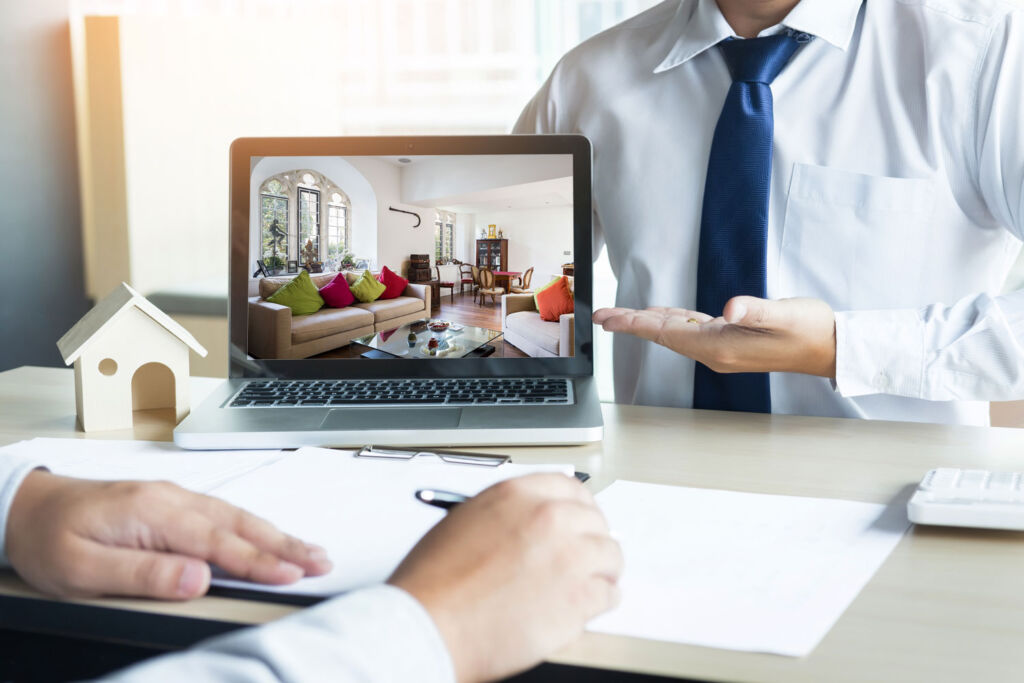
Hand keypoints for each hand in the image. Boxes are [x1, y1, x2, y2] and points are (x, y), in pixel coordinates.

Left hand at [5, 471, 331, 599]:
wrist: (26, 506)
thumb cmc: (49, 538)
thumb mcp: (83, 569)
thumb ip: (144, 574)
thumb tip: (197, 578)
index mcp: (153, 513)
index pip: (219, 542)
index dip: (260, 561)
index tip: (293, 575)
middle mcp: (171, 499)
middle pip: (240, 525)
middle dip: (285, 544)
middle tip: (322, 561)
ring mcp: (174, 498)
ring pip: (237, 517)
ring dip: (277, 534)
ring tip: (311, 551)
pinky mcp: (172, 503)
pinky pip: (224, 514)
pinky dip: (255, 526)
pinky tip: (269, 535)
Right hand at [388, 473, 621, 682]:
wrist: (429, 626)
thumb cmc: (434, 584)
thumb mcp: (464, 523)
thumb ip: (506, 516)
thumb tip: (532, 523)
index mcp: (517, 495)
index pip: (569, 487)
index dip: (579, 506)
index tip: (581, 518)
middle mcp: (547, 518)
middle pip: (594, 519)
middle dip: (591, 538)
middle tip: (588, 555)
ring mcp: (567, 557)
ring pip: (609, 555)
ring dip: (602, 569)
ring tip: (594, 582)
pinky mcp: (578, 597)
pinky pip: (608, 594)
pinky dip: (603, 601)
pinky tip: (592, 605)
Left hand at [594, 296, 836, 377]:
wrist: (832, 347)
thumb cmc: (811, 330)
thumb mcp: (784, 315)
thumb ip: (755, 311)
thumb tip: (730, 310)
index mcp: (720, 346)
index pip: (666, 333)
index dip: (634, 323)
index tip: (606, 319)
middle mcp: (716, 351)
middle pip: (663, 334)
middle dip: (631, 324)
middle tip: (600, 315)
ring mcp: (723, 347)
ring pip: (675, 333)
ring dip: (648, 323)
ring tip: (622, 315)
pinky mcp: (731, 339)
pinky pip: (692, 330)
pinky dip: (672, 321)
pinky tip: (664, 314)